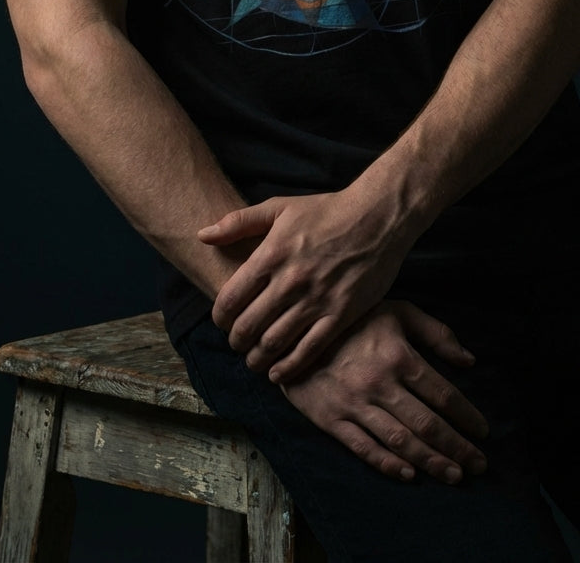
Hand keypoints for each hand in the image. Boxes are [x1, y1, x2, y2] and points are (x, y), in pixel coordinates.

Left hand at [198, 187, 415, 380]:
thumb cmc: (327, 210)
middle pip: (248, 326)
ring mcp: (316, 300)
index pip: (230, 299)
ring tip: (254, 361)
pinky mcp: (341, 314)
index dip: (220, 317)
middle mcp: (290, 281)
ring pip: (274, 343)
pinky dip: (289, 368)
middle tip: (237, 344)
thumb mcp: (280, 207)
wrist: (378, 217)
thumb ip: (238, 222)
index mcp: (271, 254)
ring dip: (257, 358)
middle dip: (236, 341)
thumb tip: (202, 235)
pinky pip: (309, 350)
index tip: (222, 322)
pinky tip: (279, 373)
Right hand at [281, 300, 489, 482]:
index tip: (483, 430)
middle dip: (457, 447)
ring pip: (401, 441)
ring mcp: (355, 405)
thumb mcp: (397, 312)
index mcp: (399, 355)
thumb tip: (469, 360)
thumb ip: (436, 332)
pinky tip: (409, 475)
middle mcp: (380, 384)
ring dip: (432, 461)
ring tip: (455, 475)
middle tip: (479, 465)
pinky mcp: (332, 420)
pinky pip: (364, 448)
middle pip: (427, 424)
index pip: (443, 394)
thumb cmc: (354, 321)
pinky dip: (388, 465)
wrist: (294, 331)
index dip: (467, 416)